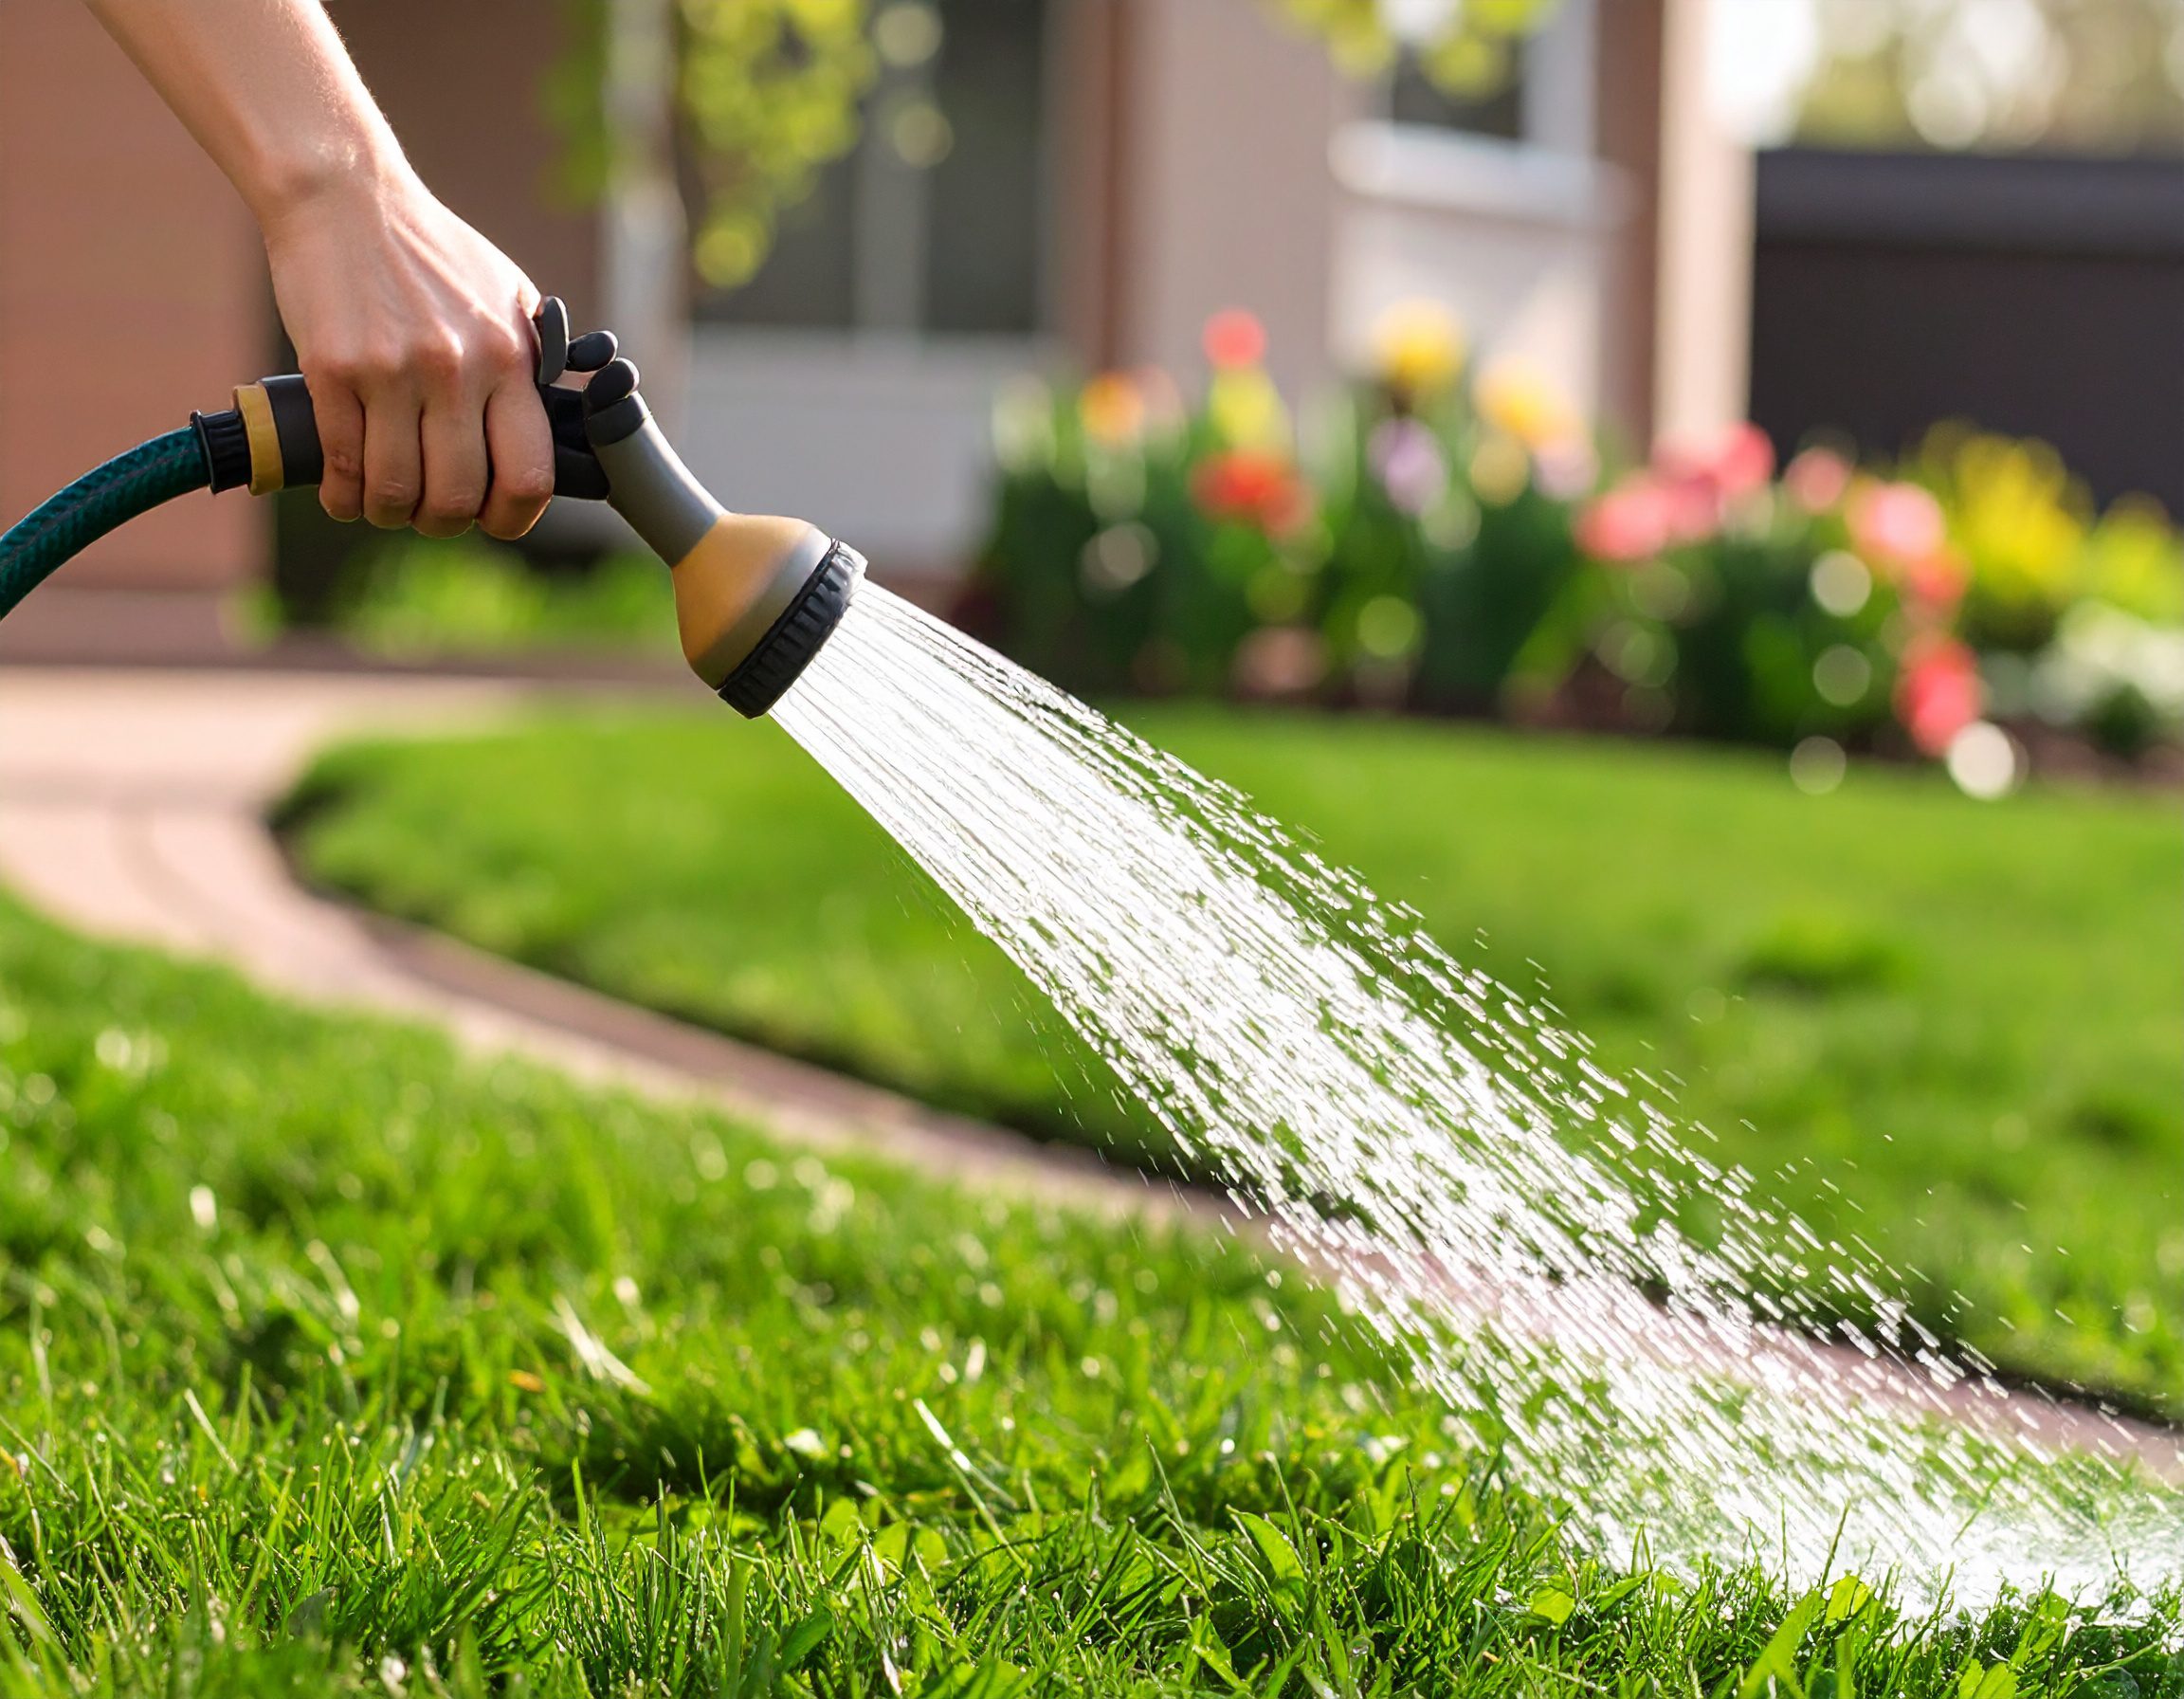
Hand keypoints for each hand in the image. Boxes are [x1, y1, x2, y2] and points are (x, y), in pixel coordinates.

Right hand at [262, 168, 554, 538]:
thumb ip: (532, 359)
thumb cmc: (430, 250)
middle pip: (459, 495)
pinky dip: (343, 494)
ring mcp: (393, 372)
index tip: (494, 518)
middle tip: (428, 513)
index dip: (513, 517)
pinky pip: (342, 462)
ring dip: (388, 513)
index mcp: (509, 360)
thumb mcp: (506, 295)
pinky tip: (343, 493)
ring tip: (383, 505)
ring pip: (397, 489)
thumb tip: (557, 420)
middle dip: (443, 521)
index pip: (529, 474)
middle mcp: (458, 371)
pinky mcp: (333, 369)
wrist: (345, 195)